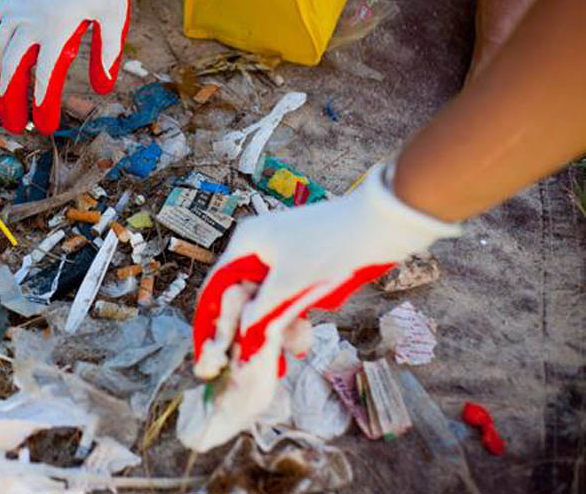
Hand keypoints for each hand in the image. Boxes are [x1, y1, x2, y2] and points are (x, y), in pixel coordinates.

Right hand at [0, 0, 129, 134]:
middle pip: (14, 71)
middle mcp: (31, 22)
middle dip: (13, 102)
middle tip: (15, 126)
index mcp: (58, 29)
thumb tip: (102, 87)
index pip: (45, 77)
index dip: (43, 105)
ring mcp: (16, 9)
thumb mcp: (113, 13)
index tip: (46, 125)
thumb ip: (108, 52)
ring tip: (2, 104)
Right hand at [181, 164, 460, 450]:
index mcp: (246, 244)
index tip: (209, 355)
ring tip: (287, 356)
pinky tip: (301, 341)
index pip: (215, 288)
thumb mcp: (290, 288)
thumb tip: (241, 342)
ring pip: (267, 300)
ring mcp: (281, 254)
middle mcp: (258, 247)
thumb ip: (261, 317)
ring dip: (276, 328)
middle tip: (247, 364)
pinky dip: (292, 317)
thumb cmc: (330, 250)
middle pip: (242, 297)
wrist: (380, 226)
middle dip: (249, 332)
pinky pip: (287, 296)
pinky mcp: (302, 263)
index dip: (211, 324)